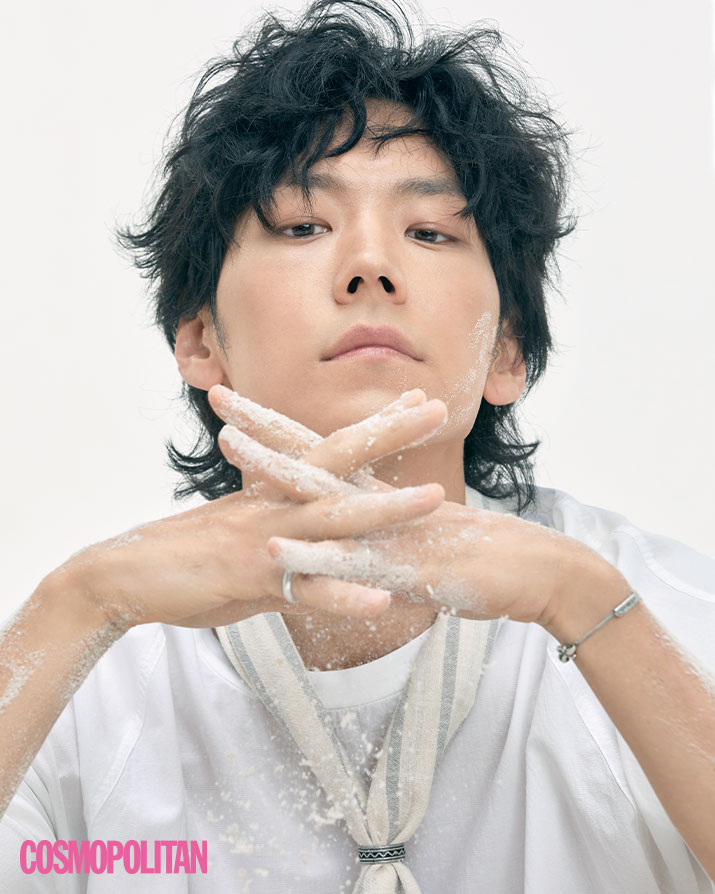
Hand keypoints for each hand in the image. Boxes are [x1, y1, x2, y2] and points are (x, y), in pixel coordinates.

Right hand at [56, 388, 447, 629]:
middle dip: (389, 433)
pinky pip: (306, 589)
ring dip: (385, 509)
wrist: (123, 576)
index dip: (374, 425)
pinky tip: (382, 600)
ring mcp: (264, 538)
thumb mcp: (241, 543)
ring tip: (433, 498)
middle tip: (437, 407)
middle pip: (338, 461)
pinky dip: (343, 594)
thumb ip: (284, 546)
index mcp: (272, 492)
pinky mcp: (251, 578)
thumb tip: (313, 557)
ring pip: (334, 519)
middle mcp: (273, 505)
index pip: (330, 449)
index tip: (415, 400)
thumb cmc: (182, 560)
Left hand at [209, 384, 623, 627]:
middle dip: (261, 425)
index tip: (240, 406)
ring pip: (322, 496)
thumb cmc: (481, 558)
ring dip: (275, 472)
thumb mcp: (422, 539)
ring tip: (230, 448)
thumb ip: (390, 530)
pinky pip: (350, 563)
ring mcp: (387, 530)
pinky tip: (276, 548)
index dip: (277, 427)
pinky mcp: (402, 568)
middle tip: (217, 395)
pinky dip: (312, 556)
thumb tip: (369, 523)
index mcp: (377, 493)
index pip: (320, 450)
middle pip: (311, 455)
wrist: (535, 570)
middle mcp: (377, 500)